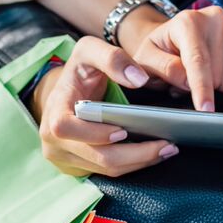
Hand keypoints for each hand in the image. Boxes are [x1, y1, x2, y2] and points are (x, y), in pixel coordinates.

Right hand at [34, 36, 179, 176]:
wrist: (66, 92)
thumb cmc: (80, 70)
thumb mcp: (90, 51)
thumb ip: (112, 58)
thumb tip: (139, 78)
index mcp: (54, 112)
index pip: (67, 128)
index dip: (95, 133)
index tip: (124, 131)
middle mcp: (54, 140)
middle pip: (97, 157)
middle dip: (135, 154)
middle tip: (167, 144)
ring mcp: (65, 157)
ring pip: (106, 169)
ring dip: (139, 162)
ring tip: (167, 149)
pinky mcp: (78, 166)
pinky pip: (107, 172)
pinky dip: (132, 164)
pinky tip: (153, 153)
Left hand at [117, 4, 222, 111]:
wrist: (172, 35)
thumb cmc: (158, 49)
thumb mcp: (147, 59)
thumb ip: (165, 69)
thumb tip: (188, 82)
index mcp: (187, 22)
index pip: (198, 60)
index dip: (202, 88)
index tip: (205, 110)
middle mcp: (214, 18)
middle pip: (216, 73)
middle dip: (200, 86)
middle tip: (183, 78)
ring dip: (214, 85)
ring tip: (196, 74)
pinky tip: (216, 72)